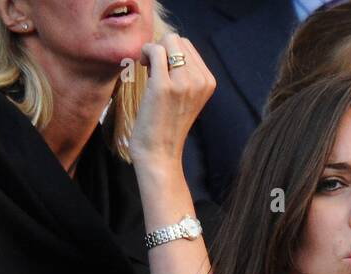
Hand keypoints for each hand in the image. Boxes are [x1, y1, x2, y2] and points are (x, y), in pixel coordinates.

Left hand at [128, 33, 215, 172]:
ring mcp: (184, 83)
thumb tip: (167, 45)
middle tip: (153, 70)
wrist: (160, 155)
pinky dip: (145, 52)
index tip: (162, 71)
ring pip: (168, 41)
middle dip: (162, 49)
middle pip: (178, 40)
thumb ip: (184, 74)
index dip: (170, 53)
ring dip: (153, 50)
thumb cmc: (166, 127)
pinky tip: (142, 66)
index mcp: (208, 82)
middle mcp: (200, 81)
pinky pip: (155, 50)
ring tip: (148, 70)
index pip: (188, 47)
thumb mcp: (185, 97)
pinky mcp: (164, 86)